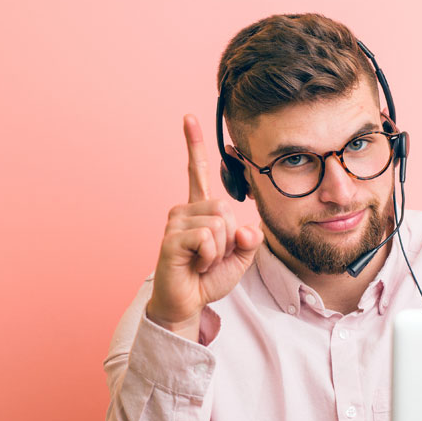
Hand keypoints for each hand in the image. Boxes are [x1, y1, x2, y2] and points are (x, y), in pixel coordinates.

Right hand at [146, 114, 263, 339]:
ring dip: (219, 250)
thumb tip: (248, 228)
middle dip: (230, 239)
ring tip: (202, 261)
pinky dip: (209, 257)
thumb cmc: (209, 277)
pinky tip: (195, 265)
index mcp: (200, 210)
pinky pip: (207, 238)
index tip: (189, 118)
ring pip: (219, 224)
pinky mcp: (171, 239)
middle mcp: (185, 210)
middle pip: (226, 209)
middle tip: (212, 256)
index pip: (197, 172)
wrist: (188, 302)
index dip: (194, 145)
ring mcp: (175, 223)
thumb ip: (250, 240)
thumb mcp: (240, 257)